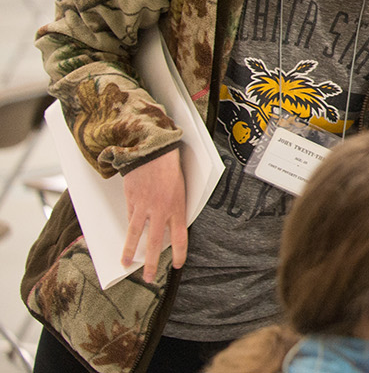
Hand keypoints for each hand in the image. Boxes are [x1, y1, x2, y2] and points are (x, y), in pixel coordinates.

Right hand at [121, 149, 186, 282]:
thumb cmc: (171, 169)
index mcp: (177, 208)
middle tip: (148, 278)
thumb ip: (175, 210)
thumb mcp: (180, 191)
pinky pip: (130, 217)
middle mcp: (160, 210)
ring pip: (136, 234)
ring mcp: (144, 206)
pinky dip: (129, 227)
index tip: (176, 265)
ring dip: (130, 251)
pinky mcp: (131, 200)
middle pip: (155, 243)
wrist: (154, 151)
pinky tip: (127, 237)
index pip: (181, 238)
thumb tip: (169, 227)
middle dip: (151, 263)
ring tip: (126, 264)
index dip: (179, 254)